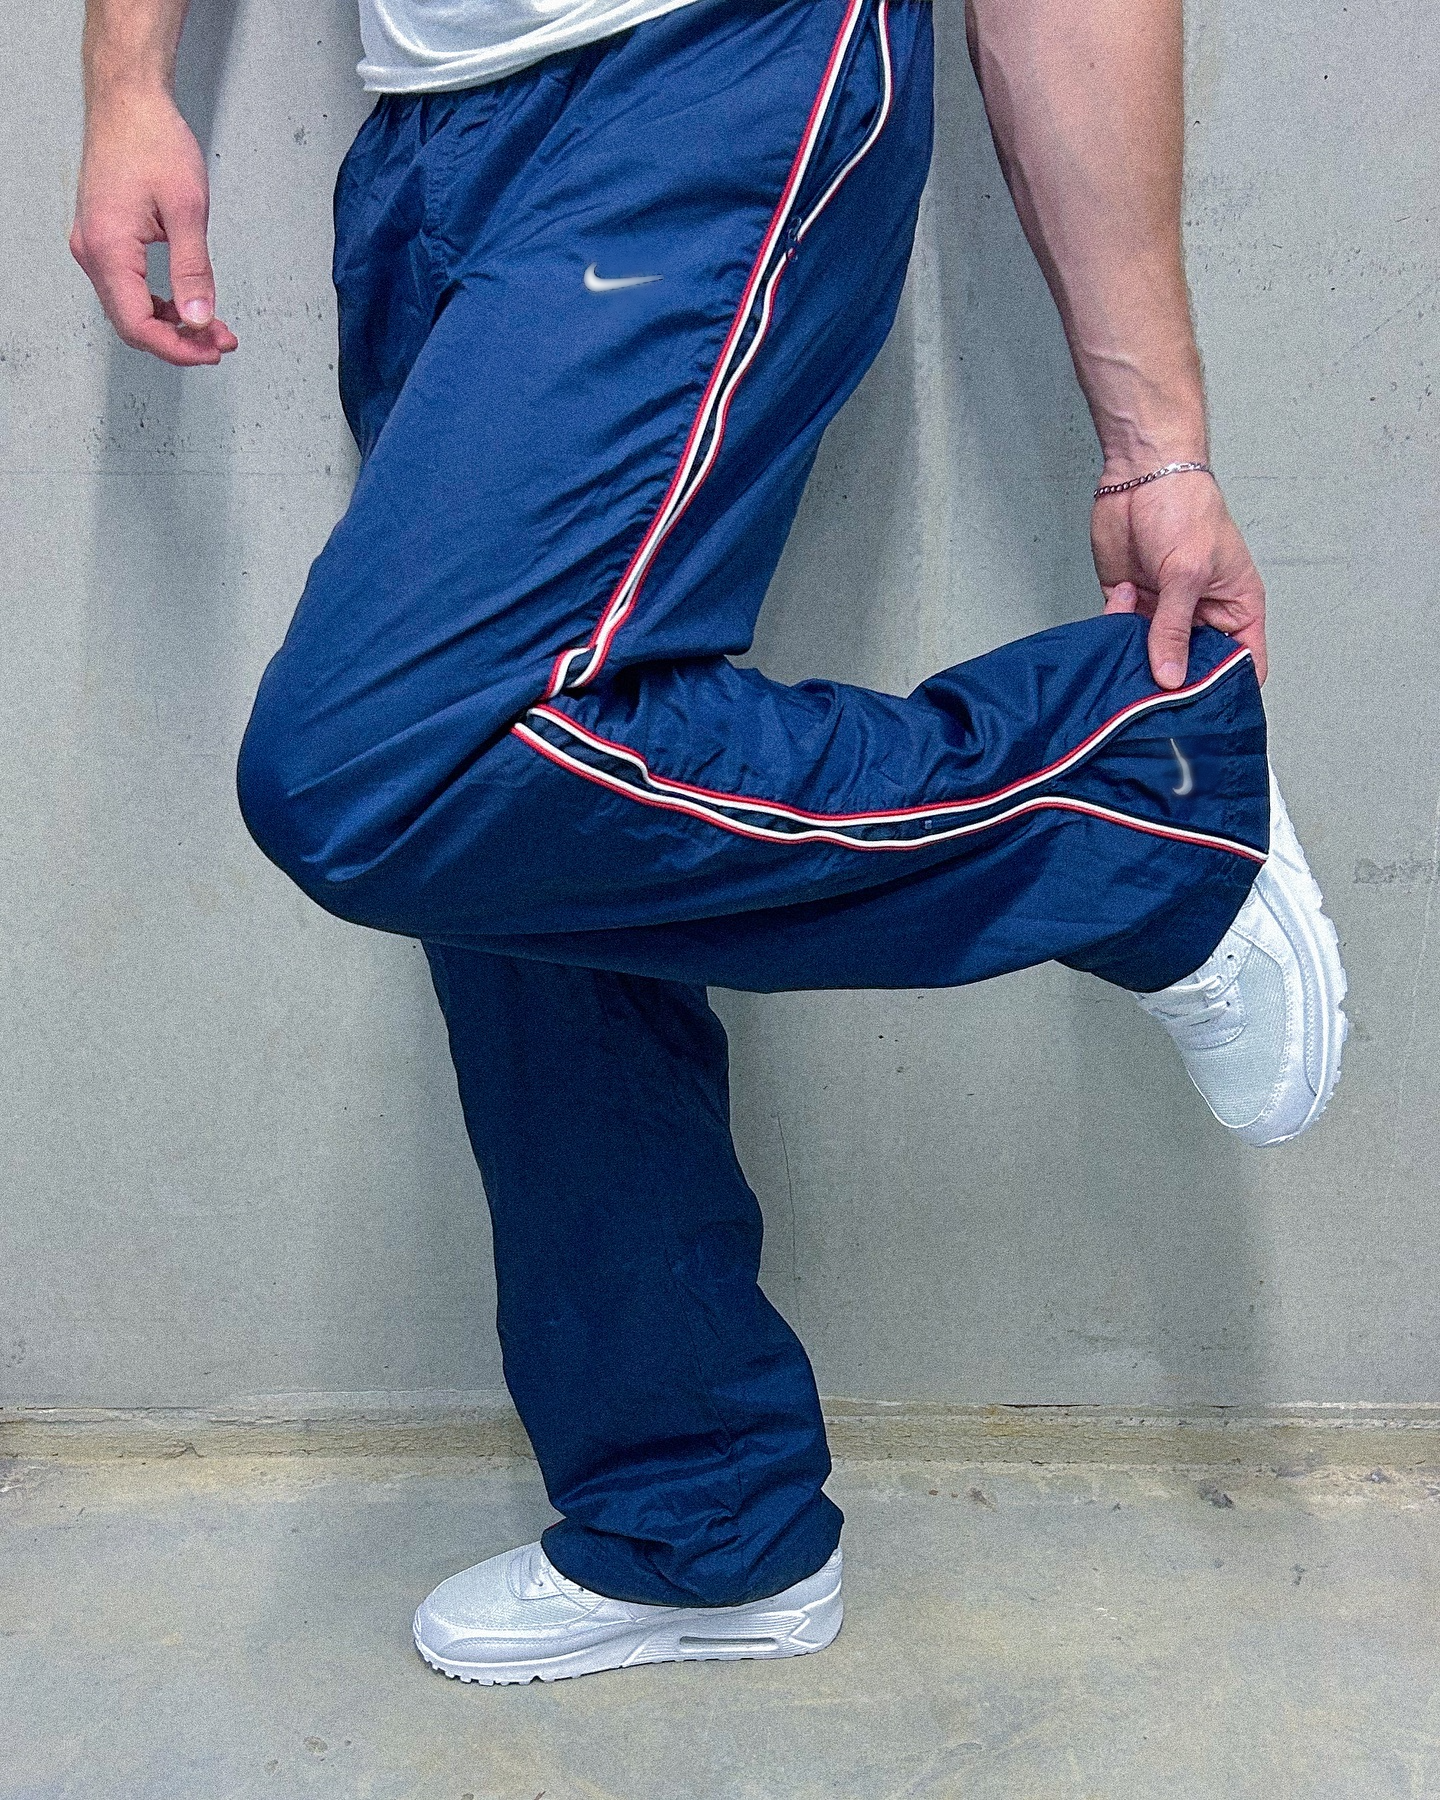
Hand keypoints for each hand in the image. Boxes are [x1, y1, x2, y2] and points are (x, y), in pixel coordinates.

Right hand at [70, 88, 237, 366]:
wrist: (128, 102)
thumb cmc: (152, 140)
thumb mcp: (187, 210)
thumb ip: (193, 270)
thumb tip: (200, 319)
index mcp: (108, 247)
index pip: (138, 324)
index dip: (178, 348)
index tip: (213, 350)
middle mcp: (92, 251)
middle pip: (132, 324)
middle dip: (179, 342)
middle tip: (221, 343)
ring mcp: (94, 246)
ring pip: (130, 309)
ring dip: (172, 325)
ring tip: (214, 328)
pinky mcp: (103, 239)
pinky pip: (128, 288)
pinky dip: (160, 304)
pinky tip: (188, 306)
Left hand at [1091, 472, 1265, 688]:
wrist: (1141, 474)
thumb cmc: (1186, 508)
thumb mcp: (1186, 573)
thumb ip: (1174, 628)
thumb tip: (1171, 677)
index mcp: (1235, 608)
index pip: (1243, 662)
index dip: (1228, 688)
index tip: (1204, 711)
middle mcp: (1201, 615)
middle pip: (1192, 667)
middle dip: (1173, 680)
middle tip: (1154, 693)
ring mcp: (1164, 610)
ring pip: (1151, 656)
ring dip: (1137, 656)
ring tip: (1131, 645)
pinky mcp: (1131, 602)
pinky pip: (1120, 635)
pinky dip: (1115, 628)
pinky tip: (1122, 596)